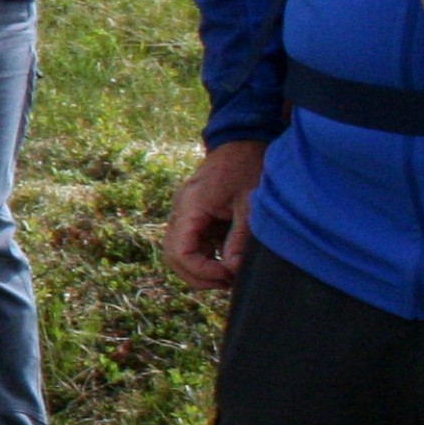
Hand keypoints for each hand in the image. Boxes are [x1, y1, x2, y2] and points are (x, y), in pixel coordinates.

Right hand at [162, 139, 266, 290]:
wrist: (240, 141)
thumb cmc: (246, 167)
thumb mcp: (249, 204)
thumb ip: (240, 238)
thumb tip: (232, 270)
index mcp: (190, 206)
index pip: (180, 252)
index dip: (201, 271)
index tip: (228, 275)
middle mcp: (181, 211)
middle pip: (173, 256)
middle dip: (197, 276)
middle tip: (227, 282)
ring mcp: (185, 213)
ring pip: (179, 252)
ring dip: (200, 269)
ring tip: (228, 276)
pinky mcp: (194, 215)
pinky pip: (191, 243)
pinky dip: (205, 257)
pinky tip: (227, 261)